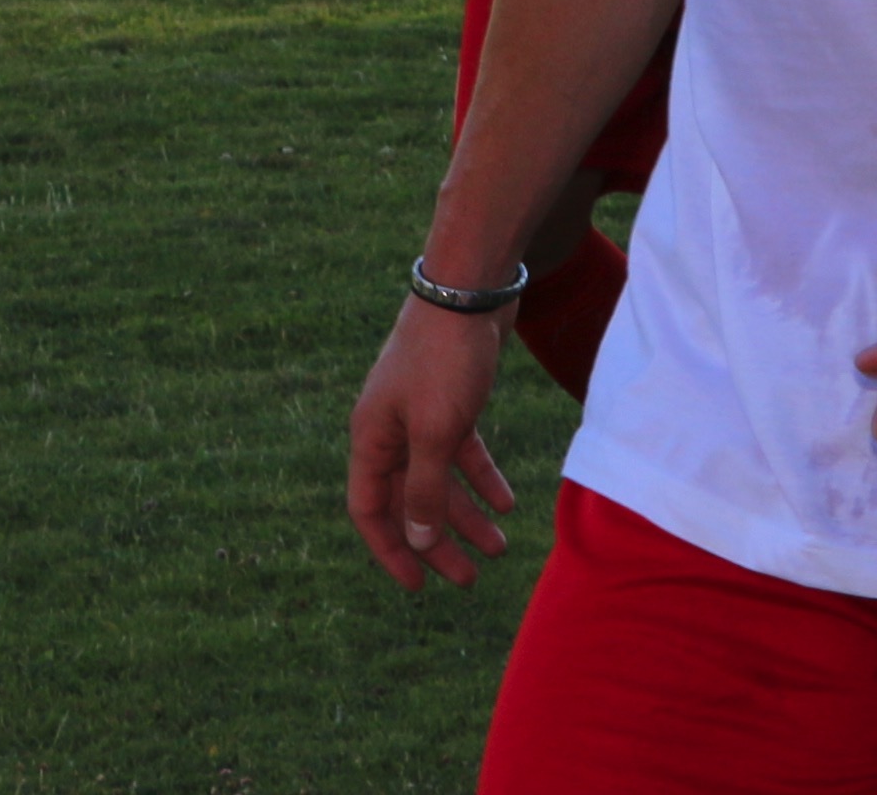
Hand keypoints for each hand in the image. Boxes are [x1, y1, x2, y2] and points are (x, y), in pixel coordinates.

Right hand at [344, 296, 515, 584]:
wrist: (469, 290)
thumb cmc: (445, 359)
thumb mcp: (436, 432)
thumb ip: (425, 489)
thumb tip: (418, 539)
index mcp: (371, 438)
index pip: (370, 509)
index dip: (391, 550)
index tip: (419, 586)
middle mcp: (390, 430)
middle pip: (409, 501)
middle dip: (438, 541)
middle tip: (470, 579)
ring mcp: (420, 414)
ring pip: (440, 480)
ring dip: (466, 515)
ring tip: (500, 547)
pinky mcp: (451, 400)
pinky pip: (463, 452)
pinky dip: (482, 478)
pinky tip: (506, 502)